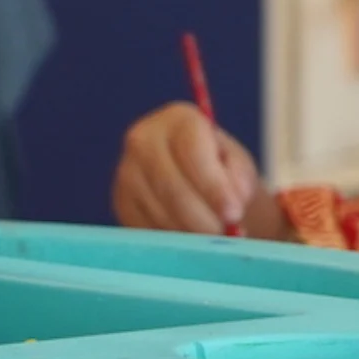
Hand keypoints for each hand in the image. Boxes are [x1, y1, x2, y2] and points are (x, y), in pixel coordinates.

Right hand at [112, 101, 263, 235]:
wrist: (194, 174)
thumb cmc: (221, 166)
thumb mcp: (238, 164)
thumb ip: (238, 179)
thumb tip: (231, 204)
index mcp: (179, 120)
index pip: (193, 153)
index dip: (214, 187)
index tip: (233, 213)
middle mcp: (144, 139)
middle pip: (172, 187)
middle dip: (202, 218)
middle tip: (225, 235)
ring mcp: (126, 170)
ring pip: (158, 211)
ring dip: (189, 232)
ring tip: (213, 237)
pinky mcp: (119, 199)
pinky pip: (144, 227)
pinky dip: (171, 239)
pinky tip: (190, 236)